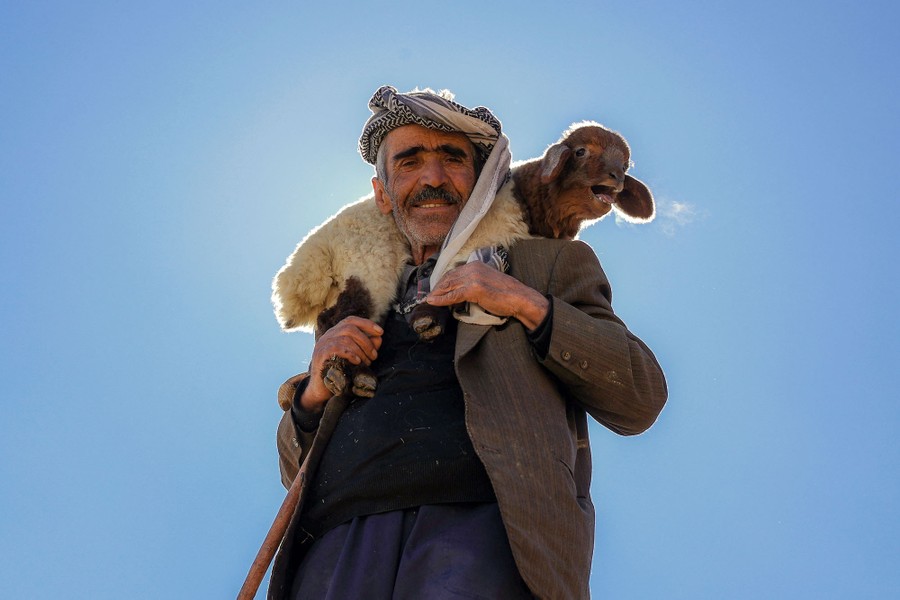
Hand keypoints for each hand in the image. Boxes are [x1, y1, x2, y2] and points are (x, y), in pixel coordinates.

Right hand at [301, 316, 382, 411]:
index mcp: (336, 333)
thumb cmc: (340, 371)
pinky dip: (350, 354)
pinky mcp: (320, 355)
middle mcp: (328, 335)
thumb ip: (367, 347)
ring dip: (360, 350)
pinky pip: (336, 348)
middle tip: (374, 355)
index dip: (367, 324)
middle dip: (366, 341)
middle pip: (350, 328)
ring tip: (367, 362)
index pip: (351, 320)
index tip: (381, 332)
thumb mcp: (357, 358)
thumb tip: (379, 337)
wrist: (322, 389)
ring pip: (345, 338)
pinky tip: (357, 362)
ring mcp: (322, 344)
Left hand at [426, 262, 549, 330]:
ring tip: (428, 300)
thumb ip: (473, 282)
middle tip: (428, 296)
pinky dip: (441, 299)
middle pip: (448, 278)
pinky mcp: (473, 289)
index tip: (434, 289)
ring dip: (436, 294)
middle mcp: (473, 268)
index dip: (442, 282)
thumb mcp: (487, 282)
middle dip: (436, 288)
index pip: (453, 272)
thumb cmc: (506, 294)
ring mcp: (473, 278)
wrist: (519, 298)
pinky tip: (433, 302)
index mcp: (475, 264)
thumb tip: (459, 291)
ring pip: (448, 286)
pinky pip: (453, 295)